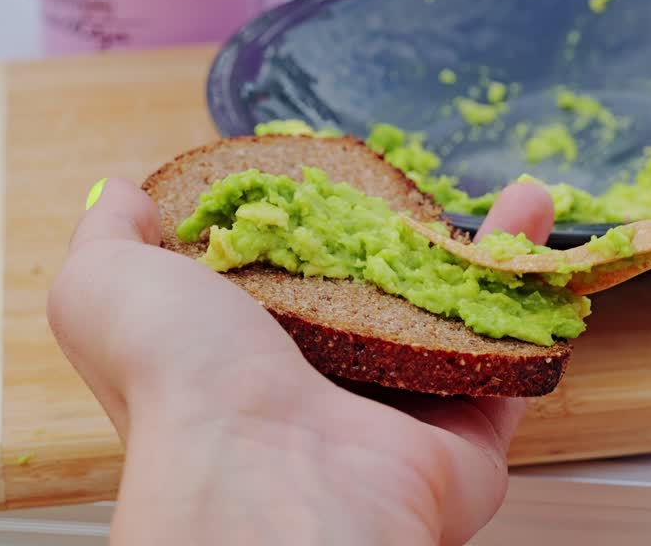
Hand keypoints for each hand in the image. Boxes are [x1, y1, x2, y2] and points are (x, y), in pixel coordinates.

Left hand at [47, 177, 555, 545]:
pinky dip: (535, 305)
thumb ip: (111, 239)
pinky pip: (511, 365)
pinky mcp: (464, 439)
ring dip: (492, 257)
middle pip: (385, 298)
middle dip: (417, 238)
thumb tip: (121, 197)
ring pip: (458, 325)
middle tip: (438, 190)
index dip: (322, 225)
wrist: (271, 476)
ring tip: (521, 199)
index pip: (295, 279)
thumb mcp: (109, 288)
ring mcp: (399, 413)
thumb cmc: (184, 384)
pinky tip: (541, 242)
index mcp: (245, 354)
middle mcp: (324, 388)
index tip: (349, 176)